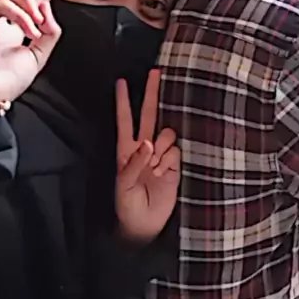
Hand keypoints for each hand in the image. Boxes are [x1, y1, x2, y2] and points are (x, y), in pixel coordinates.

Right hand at [0, 0, 60, 117]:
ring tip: (39, 17)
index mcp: (9, 34)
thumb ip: (49, 34)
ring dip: (28, 1)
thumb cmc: (4, 84)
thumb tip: (48, 7)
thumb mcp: (38, 57)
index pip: (22, 6)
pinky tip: (29, 27)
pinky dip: (19, 14)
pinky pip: (1, 3)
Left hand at [115, 69, 179, 243]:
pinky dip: (171, 159)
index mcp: (127, 151)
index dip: (123, 102)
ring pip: (167, 135)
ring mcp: (161, 156)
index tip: (122, 82)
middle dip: (152, 94)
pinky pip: (177, 152)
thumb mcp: (123, 186)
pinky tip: (165, 171)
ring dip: (163, 145)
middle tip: (156, 72)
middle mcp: (145, 149)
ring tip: (156, 167)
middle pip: (149, 115)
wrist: (144, 226)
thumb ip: (134, 164)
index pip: (125, 121)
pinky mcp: (175, 166)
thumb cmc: (127, 206)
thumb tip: (149, 144)